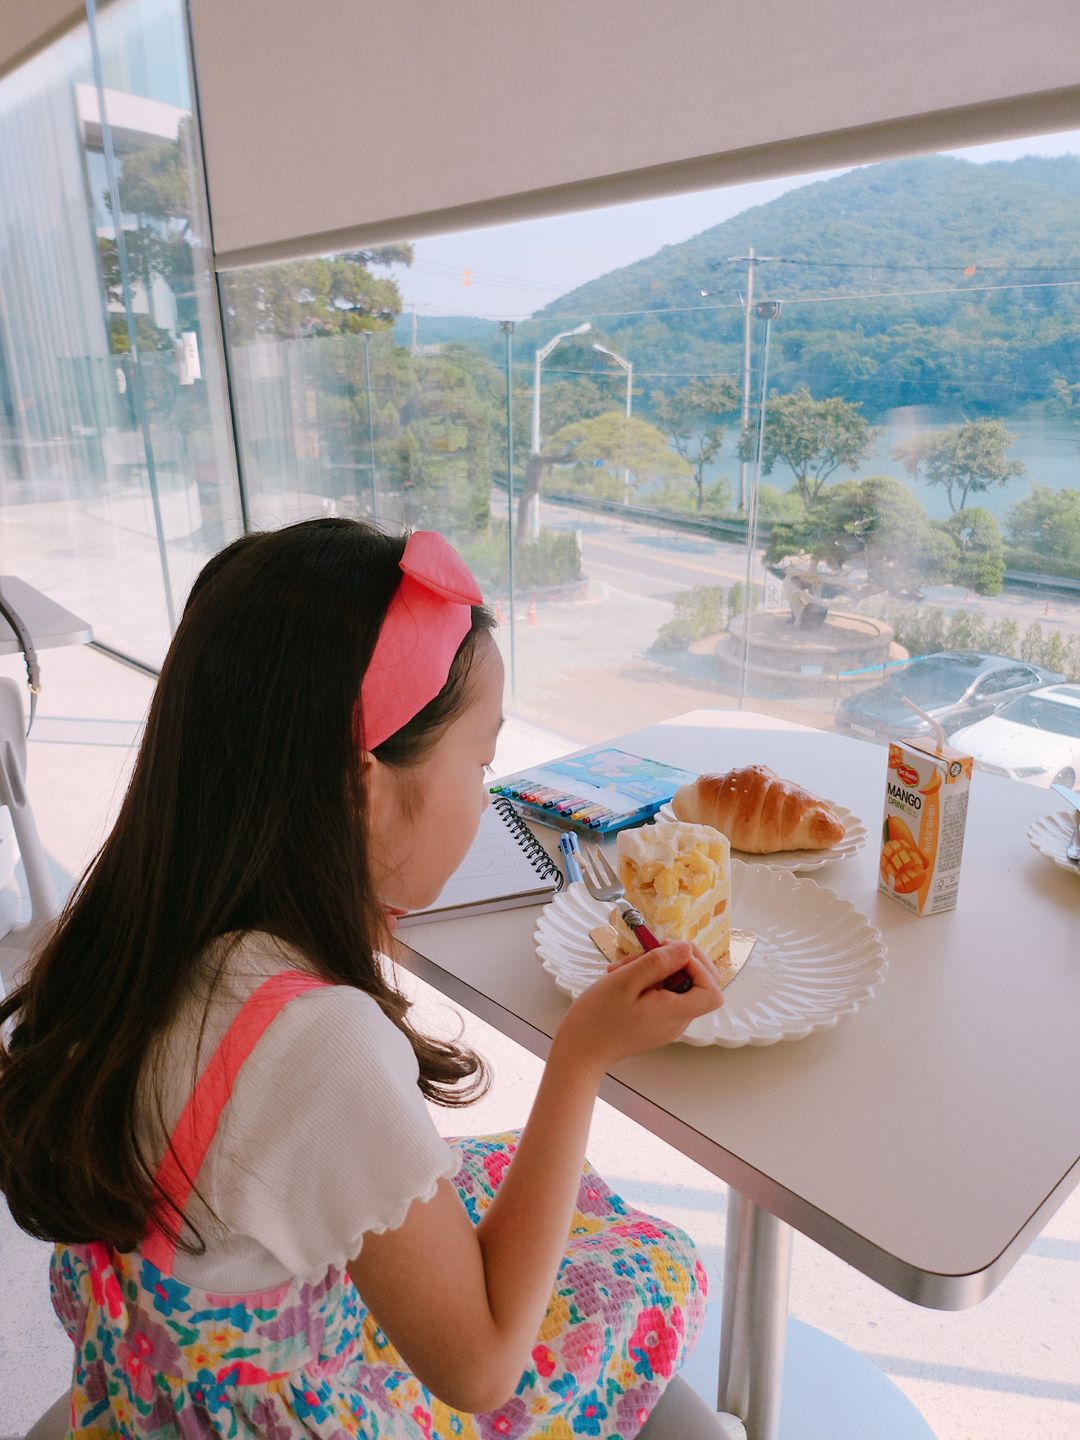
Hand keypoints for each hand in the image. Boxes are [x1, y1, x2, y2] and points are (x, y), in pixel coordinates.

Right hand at [552, 941, 723, 1077]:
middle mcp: (676, 1021)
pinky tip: (624, 976)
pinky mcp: (655, 1020)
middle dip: (679, 959)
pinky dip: (648, 979)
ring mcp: (667, 1022)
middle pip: (700, 984)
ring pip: (678, 984)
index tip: (670, 955)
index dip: (698, 967)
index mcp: (673, 1014)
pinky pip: (663, 992)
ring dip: (656, 966)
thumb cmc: (596, 1019)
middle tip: (652, 949)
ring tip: (624, 966)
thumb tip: (685, 950)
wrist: (579, 1051)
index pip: (712, 991)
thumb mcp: (624, 981)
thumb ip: (658, 963)